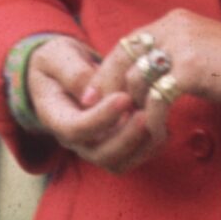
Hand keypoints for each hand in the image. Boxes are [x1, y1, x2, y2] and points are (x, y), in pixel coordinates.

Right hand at [24, 38, 159, 171]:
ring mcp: (94, 146)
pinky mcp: (112, 145)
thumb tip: (92, 89)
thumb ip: (73, 73)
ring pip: (118, 162)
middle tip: (146, 114)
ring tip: (158, 119)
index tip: (124, 97)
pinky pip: (131, 158)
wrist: (62, 72)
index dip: (101, 117)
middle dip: (126, 137)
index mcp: (56, 117)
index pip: (76, 129)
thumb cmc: (58, 61)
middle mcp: (75, 139)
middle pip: (100, 154)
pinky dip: (149, 147)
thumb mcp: (57, 57)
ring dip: (141, 146)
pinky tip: (164, 127)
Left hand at [84, 8, 220, 140]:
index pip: (129, 42)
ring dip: (133, 110)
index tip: (99, 94)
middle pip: (124, 57)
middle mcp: (174, 26)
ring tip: (135, 130)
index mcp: (175, 20)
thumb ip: (174, 56)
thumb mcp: (202, 52)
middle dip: (108, 88)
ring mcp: (182, 46)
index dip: (110, 69)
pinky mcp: (191, 69)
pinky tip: (160, 134)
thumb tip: (147, 78)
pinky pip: (156, 98)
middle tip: (99, 115)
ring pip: (136, 79)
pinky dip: (154, 120)